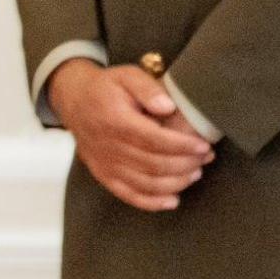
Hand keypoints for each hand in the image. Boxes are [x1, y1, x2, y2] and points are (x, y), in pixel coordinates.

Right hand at [50, 57, 211, 212]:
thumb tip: (168, 107)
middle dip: (185, 164)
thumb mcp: (126, 76)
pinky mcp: (103, 175)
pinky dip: (151, 202)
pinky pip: (128, 195)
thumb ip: (148, 89)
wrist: (74, 101)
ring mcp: (105, 164)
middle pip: (154, 164)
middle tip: (206, 158)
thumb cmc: (105, 88)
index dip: (182, 146)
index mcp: (117, 122)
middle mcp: (109, 147)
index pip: (155, 140)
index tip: (204, 146)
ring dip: (175, 183)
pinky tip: (172, 201)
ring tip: (195, 173)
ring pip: (145, 183)